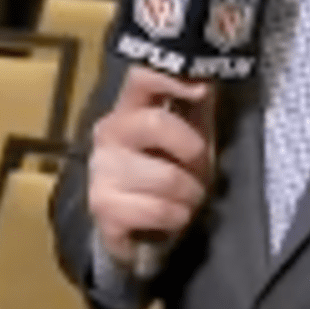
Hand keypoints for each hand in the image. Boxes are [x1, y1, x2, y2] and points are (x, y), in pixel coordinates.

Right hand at [87, 66, 215, 271]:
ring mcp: (101, 169)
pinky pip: (160, 211)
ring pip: (167, 177)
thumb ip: (193, 108)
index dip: (169, 78)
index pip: (141, 79)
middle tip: (199, 170)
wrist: (135, 230)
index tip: (200, 87)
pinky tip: (172, 216)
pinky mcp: (103, 207)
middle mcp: (108, 133)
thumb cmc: (163, 174)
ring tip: (186, 198)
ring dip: (190, 194)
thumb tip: (208, 78)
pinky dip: (177, 218)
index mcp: (128, 110)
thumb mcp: (183, 139)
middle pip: (155, 123)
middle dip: (192, 151)